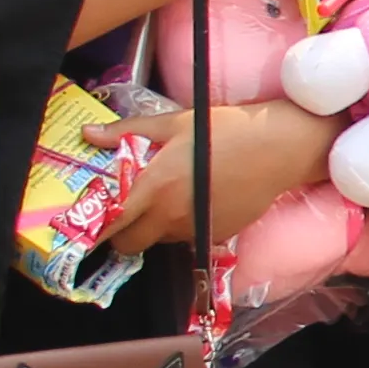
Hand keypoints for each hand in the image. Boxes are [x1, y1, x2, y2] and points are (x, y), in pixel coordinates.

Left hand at [100, 100, 343, 251]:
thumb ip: (127, 131)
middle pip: (130, 245)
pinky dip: (184, 225)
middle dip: (121, 234)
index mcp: (155, 186)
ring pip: (159, 240)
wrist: (281, 148)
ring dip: (154, 227)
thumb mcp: (176, 122)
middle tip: (125, 212)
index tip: (88, 221)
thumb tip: (89, 133)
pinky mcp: (218, 234)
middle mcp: (172, 215)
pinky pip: (188, 236)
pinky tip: (197, 200)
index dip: (94, 227)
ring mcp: (196, 229)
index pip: (111, 222)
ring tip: (167, 199)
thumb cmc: (227, 131)